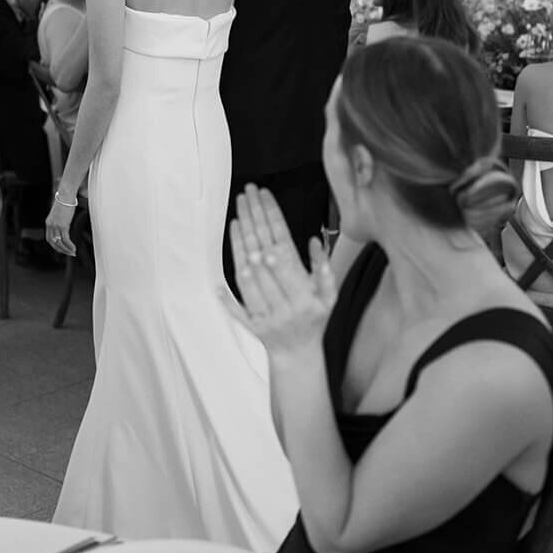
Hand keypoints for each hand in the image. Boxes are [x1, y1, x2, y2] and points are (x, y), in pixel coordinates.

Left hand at [46, 191, 76, 257]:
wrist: (66, 195)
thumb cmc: (65, 201)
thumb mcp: (59, 213)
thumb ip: (59, 220)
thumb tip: (65, 224)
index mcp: (48, 223)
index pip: (49, 239)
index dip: (55, 246)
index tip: (61, 249)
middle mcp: (50, 225)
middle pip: (53, 243)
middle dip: (61, 250)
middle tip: (68, 254)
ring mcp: (56, 226)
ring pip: (60, 242)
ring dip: (66, 249)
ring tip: (73, 253)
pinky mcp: (63, 225)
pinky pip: (65, 239)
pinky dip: (70, 245)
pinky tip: (74, 248)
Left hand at [230, 185, 336, 360]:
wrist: (298, 355)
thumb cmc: (315, 320)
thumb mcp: (330, 296)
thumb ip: (323, 269)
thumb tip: (313, 241)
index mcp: (305, 294)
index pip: (285, 248)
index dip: (274, 221)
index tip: (265, 198)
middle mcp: (285, 304)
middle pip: (264, 255)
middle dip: (255, 222)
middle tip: (247, 196)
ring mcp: (267, 314)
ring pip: (249, 275)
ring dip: (241, 244)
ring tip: (238, 217)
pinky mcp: (251, 324)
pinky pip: (236, 302)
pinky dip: (228, 283)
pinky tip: (223, 262)